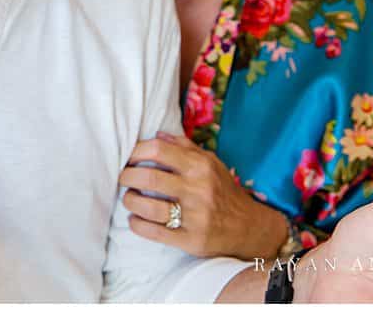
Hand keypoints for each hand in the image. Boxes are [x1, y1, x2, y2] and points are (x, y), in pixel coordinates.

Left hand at [118, 131, 288, 259]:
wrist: (249, 227)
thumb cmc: (224, 191)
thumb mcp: (211, 162)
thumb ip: (184, 147)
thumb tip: (157, 133)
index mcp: (200, 166)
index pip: (158, 150)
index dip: (136, 152)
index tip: (129, 158)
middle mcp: (198, 189)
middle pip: (148, 178)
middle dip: (127, 176)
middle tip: (123, 178)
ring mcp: (195, 217)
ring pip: (149, 207)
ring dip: (130, 200)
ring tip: (128, 198)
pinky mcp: (191, 240)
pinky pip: (155, 232)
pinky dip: (138, 224)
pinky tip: (134, 219)